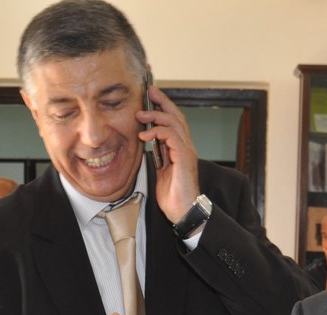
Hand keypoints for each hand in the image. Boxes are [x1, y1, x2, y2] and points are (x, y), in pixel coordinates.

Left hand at [138, 84, 199, 225]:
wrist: (183, 211)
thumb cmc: (173, 195)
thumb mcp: (161, 171)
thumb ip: (158, 154)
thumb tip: (147, 140)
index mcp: (180, 149)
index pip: (174, 122)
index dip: (164, 107)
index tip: (150, 96)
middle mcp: (186, 147)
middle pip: (177, 116)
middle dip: (162, 101)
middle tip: (149, 91)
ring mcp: (186, 151)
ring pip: (174, 123)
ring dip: (155, 116)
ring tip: (140, 115)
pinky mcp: (184, 157)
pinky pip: (172, 136)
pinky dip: (157, 132)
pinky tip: (144, 135)